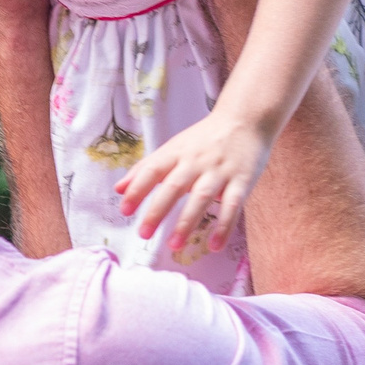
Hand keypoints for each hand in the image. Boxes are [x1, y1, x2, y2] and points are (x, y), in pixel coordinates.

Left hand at [116, 107, 276, 256]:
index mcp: (177, 152)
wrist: (245, 119)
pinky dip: (224, 227)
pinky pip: (233, 206)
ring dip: (187, 222)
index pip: (153, 170)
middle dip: (157, 211)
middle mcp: (196, 161)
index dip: (137, 189)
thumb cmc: (205, 139)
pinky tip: (215, 245)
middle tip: (144, 234)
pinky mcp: (242, 181)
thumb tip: (118, 189)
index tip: (125, 211)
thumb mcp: (173, 147)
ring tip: (174, 245)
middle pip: (174, 186)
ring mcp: (219, 171)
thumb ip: (146, 168)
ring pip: (202, 197)